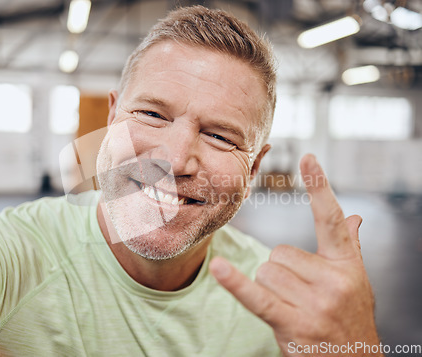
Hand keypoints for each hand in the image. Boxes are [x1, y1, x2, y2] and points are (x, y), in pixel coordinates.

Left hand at [209, 154, 381, 355]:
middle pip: (279, 254)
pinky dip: (236, 284)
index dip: (319, 187)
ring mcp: (314, 303)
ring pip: (265, 272)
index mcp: (347, 266)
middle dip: (280, 272)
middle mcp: (333, 281)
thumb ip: (350, 248)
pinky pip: (257, 296)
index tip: (308, 158)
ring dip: (269, 289)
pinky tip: (219, 268)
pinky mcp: (292, 323)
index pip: (331, 219)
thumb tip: (355, 217)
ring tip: (291, 307)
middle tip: (298, 295)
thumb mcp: (356, 283)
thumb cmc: (351, 320)